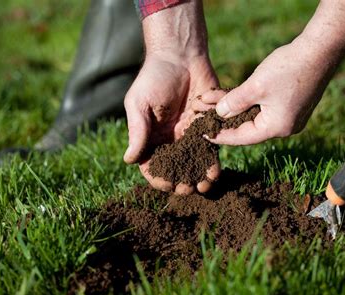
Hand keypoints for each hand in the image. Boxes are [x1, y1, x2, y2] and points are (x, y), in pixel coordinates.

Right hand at [123, 54, 219, 194]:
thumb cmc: (154, 77)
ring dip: (199, 176)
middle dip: (181, 181)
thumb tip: (129, 160)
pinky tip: (215, 170)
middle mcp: (169, 138)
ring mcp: (188, 133)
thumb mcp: (139, 104)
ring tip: (205, 186)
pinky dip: (212, 161)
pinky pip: (210, 147)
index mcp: (149, 136)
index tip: (166, 184)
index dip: (158, 177)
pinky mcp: (206, 125)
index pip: (151, 164)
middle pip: (175, 168)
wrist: (180, 55)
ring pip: (194, 162)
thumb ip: (137, 132)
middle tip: (188, 190)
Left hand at [196, 0, 344, 144]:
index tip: (203, 134)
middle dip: (225, 119)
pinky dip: (248, 102)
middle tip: (204, 118)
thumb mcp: (255, 87)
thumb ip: (234, 102)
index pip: (242, 137)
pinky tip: (233, 96)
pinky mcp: (291, 104)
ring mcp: (290, 116)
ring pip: (254, 116)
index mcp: (277, 128)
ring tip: (214, 102)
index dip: (221, 135)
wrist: (319, 50)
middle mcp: (285, 127)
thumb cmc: (288, 68)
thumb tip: (219, 114)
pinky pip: (264, 108)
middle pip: (248, 127)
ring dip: (235, 108)